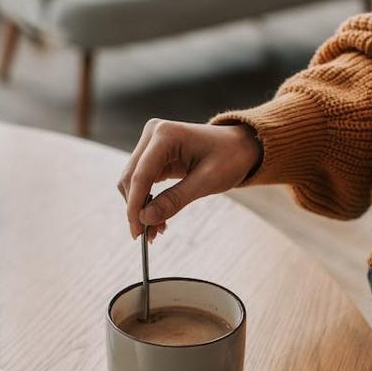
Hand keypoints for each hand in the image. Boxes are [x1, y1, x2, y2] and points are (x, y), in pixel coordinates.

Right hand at [118, 119, 260, 239]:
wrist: (240, 146)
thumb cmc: (230, 158)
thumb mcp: (206, 182)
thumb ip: (175, 199)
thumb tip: (146, 219)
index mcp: (166, 135)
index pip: (141, 175)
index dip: (135, 206)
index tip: (137, 232)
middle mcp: (153, 134)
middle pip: (131, 177)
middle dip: (136, 209)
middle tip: (147, 236)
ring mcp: (151, 143)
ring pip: (132, 181)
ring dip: (140, 207)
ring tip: (156, 230)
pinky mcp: (153, 154)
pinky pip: (142, 181)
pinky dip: (146, 201)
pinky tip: (158, 218)